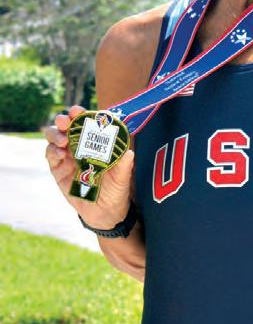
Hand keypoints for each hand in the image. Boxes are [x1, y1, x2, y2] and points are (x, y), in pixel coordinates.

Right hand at [44, 104, 134, 228]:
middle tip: (66, 121)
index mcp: (96, 142)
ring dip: (55, 134)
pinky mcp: (58, 170)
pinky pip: (51, 156)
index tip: (79, 111)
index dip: (82, 114)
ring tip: (62, 140)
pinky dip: (52, 151)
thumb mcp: (122, 178)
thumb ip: (124, 165)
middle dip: (64, 119)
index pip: (87, 122)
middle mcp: (80, 146)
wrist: (104, 213)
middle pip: (67, 126)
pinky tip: (59, 154)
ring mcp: (68, 157)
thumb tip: (130, 152)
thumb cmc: (116, 190)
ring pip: (55, 137)